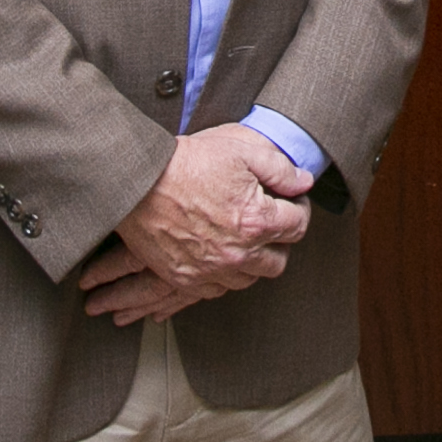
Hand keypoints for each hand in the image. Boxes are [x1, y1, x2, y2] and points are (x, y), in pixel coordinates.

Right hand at [87, 125, 315, 322]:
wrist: (136, 180)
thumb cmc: (187, 162)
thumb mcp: (241, 152)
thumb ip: (280, 170)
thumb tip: (304, 183)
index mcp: (256, 222)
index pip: (298, 227)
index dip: (298, 210)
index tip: (290, 203)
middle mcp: (237, 254)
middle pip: (278, 262)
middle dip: (279, 242)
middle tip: (270, 224)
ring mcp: (209, 270)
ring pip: (248, 280)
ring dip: (252, 262)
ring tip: (243, 240)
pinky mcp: (184, 278)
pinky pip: (215, 290)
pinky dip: (222, 276)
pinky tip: (219, 257)